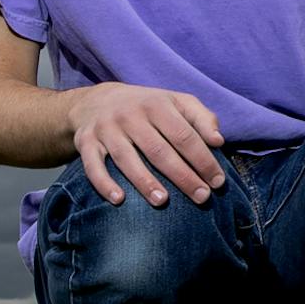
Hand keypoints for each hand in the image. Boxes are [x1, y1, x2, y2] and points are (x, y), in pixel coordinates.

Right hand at [66, 83, 226, 208]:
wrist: (97, 101)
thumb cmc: (149, 107)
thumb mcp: (177, 102)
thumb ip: (202, 117)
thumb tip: (218, 141)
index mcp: (157, 105)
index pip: (184, 135)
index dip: (203, 159)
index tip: (217, 181)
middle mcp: (130, 115)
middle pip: (159, 150)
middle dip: (182, 176)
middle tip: (201, 197)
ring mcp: (107, 129)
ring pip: (127, 159)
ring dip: (145, 182)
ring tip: (163, 202)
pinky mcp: (86, 142)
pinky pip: (92, 166)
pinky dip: (104, 183)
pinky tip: (119, 200)